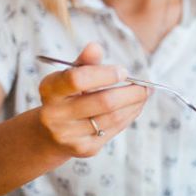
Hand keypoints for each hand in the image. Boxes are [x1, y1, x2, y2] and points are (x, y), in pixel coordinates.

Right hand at [37, 42, 148, 156]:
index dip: (104, 74)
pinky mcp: (84, 148)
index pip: (77, 79)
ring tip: (144, 94)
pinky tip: (135, 107)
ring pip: (113, 117)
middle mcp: (55, 114)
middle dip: (131, 92)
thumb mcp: (70, 75)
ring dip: (135, 104)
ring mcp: (69, 134)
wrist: (49, 134)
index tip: (123, 71)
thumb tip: (95, 47)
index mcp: (50, 89)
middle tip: (145, 85)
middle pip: (104, 102)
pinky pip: (114, 129)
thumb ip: (84, 62)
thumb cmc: (66, 96)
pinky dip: (129, 116)